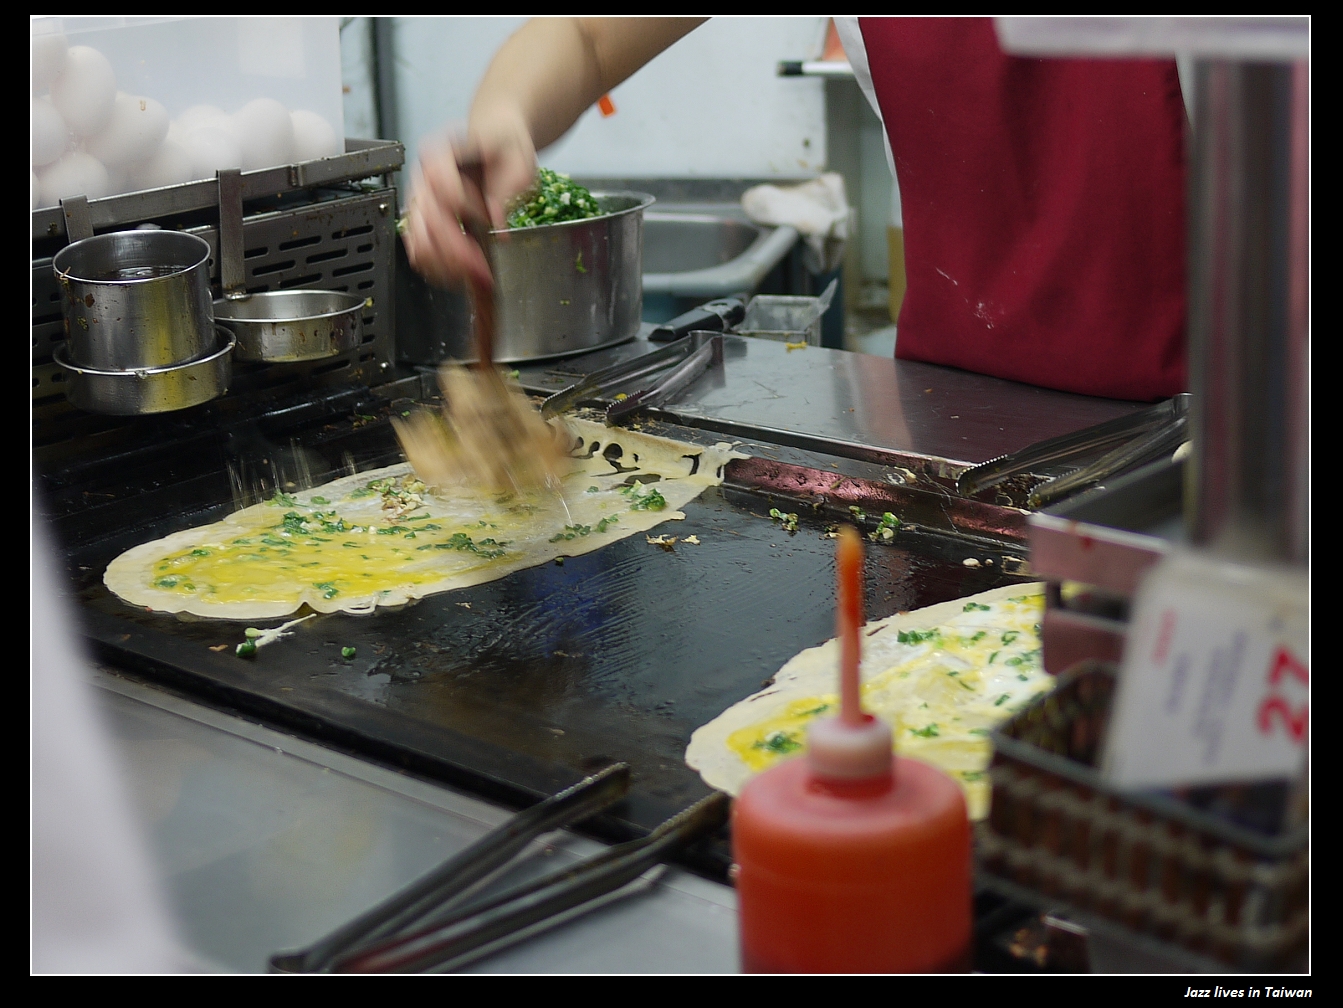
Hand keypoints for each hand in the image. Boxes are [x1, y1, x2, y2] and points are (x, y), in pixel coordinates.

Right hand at [404, 106, 536, 289]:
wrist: (494, 140)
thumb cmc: (503, 145)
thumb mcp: (518, 158)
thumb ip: (508, 186)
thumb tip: (497, 220)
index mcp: (441, 152)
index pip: (441, 185)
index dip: (467, 206)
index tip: (490, 217)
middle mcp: (423, 176)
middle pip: (428, 220)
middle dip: (457, 251)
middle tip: (484, 270)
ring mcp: (420, 200)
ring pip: (419, 242)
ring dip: (447, 266)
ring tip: (474, 276)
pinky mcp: (424, 220)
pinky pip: (420, 251)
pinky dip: (439, 268)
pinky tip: (462, 274)